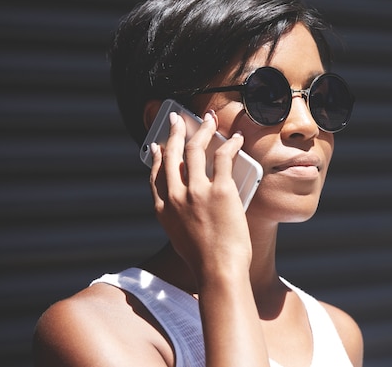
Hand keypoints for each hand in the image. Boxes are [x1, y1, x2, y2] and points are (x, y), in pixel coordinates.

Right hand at [149, 111, 251, 281]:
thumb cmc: (205, 261)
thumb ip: (181, 218)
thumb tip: (192, 204)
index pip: (156, 176)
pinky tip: (235, 139)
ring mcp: (196, 192)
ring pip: (195, 149)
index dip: (158, 157)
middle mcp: (175, 197)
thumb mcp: (181, 239)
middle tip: (178, 120)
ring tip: (209, 120)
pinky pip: (223, 158)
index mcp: (164, 210)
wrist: (218, 272)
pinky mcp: (220, 191)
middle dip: (174, 132)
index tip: (160, 146)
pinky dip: (230, 144)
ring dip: (202, 130)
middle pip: (171, 154)